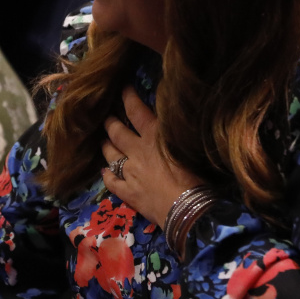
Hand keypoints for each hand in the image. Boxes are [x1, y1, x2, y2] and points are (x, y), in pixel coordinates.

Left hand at [101, 87, 203, 228]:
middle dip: (110, 122)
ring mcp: (129, 172)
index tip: (123, 88)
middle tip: (107, 116)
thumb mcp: (188, 146)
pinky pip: (111, 181)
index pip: (136, 110)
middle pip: (116, 131)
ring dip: (105, 145)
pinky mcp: (127, 192)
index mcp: (154, 136)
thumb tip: (175, 121)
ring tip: (103, 140)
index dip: (128, 97)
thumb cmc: (197, 177)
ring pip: (110, 154)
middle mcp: (138, 151)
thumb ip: (175, 133)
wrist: (188, 210)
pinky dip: (106, 175)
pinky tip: (104, 172)